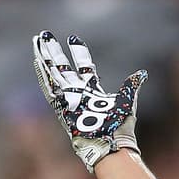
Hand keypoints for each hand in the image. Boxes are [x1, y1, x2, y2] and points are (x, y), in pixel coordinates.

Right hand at [32, 30, 146, 172]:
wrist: (111, 142)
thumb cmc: (120, 127)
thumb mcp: (127, 101)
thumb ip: (131, 85)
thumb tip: (141, 73)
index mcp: (93, 91)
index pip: (83, 67)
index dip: (78, 53)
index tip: (73, 39)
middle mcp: (78, 94)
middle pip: (63, 68)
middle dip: (55, 52)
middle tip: (46, 36)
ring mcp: (69, 99)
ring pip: (53, 74)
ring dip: (45, 57)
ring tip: (37, 41)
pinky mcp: (62, 106)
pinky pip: (50, 88)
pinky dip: (43, 74)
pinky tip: (37, 61)